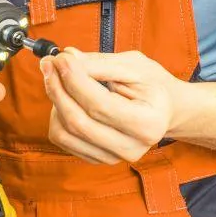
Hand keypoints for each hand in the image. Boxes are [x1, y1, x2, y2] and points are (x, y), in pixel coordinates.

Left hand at [41, 49, 183, 163]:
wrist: (165, 111)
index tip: (60, 58)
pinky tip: (66, 98)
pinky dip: (56, 115)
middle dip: (57, 88)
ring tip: (60, 79)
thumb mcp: (134, 66)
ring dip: (55, 101)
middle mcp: (131, 148)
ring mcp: (113, 157)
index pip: (99, 104)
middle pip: (78, 122)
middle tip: (49, 63)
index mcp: (147, 123)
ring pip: (65, 132)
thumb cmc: (152, 85)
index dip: (74, 80)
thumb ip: (99, 63)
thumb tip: (67, 57)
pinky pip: (62, 139)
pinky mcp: (96, 159)